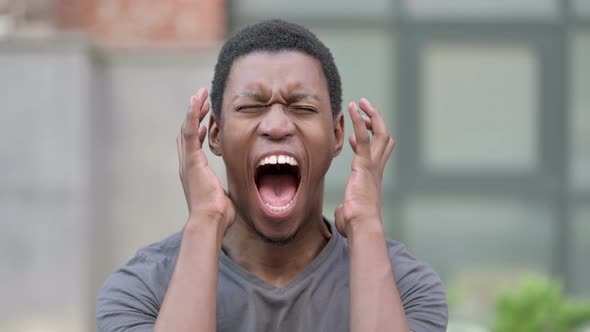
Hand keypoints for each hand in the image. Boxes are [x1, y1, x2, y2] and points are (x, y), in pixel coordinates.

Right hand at [176, 88, 234, 230]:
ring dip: (194, 110)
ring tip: (200, 94)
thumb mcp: (222, 196)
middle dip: (195, 115)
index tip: (207, 119)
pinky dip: (192, 115)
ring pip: (187, 128)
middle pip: (187, 132)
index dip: (198, 129)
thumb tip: (229, 193)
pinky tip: (196, 101)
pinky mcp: (192, 159)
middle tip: (202, 100)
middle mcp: (187, 164)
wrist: (210, 221)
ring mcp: (188, 161)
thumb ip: (223, 190)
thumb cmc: (217, 215)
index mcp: (194, 172)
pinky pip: (190, 132)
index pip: (192, 144)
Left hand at [335, 98, 394, 236]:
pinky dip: (359, 120)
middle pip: (385, 138)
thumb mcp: (350, 213)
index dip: (368, 141)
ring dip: (371, 115)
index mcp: (373, 178)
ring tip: (360, 102)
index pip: (379, 153)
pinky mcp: (365, 164)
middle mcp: (377, 169)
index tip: (354, 138)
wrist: (362, 226)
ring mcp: (373, 165)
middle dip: (376, 122)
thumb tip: (344, 212)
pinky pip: (364, 136)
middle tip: (364, 110)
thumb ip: (347, 209)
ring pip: (380, 133)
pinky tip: (353, 107)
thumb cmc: (356, 225)